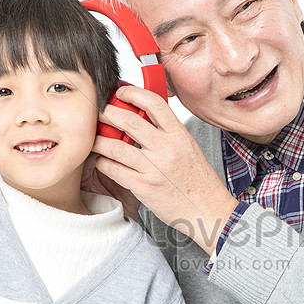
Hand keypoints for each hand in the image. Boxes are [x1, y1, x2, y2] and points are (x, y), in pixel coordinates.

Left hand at [91, 85, 239, 253]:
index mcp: (180, 135)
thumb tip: (145, 115)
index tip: (120, 92)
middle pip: (129, 120)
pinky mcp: (144, 187)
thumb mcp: (189, 148)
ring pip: (116, 146)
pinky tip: (102, 160)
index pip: (154, 103)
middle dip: (107, 112)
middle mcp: (167, 149)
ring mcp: (155, 168)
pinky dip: (103, 162)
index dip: (132, 93)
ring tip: (94, 138)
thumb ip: (169, 133)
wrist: (209, 211)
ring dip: (99, 140)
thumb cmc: (199, 182)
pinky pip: (114, 169)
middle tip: (98, 111)